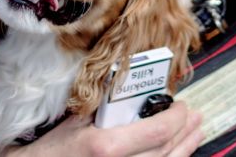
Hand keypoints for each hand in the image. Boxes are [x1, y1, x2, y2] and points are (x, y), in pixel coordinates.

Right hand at [1, 102, 202, 156]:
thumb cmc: (39, 153)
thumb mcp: (67, 122)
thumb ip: (97, 107)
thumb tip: (123, 85)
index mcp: (104, 146)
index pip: (157, 131)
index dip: (176, 118)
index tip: (183, 106)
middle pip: (166, 152)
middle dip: (186, 132)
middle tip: (195, 117)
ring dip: (183, 150)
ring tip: (194, 135)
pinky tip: (175, 156)